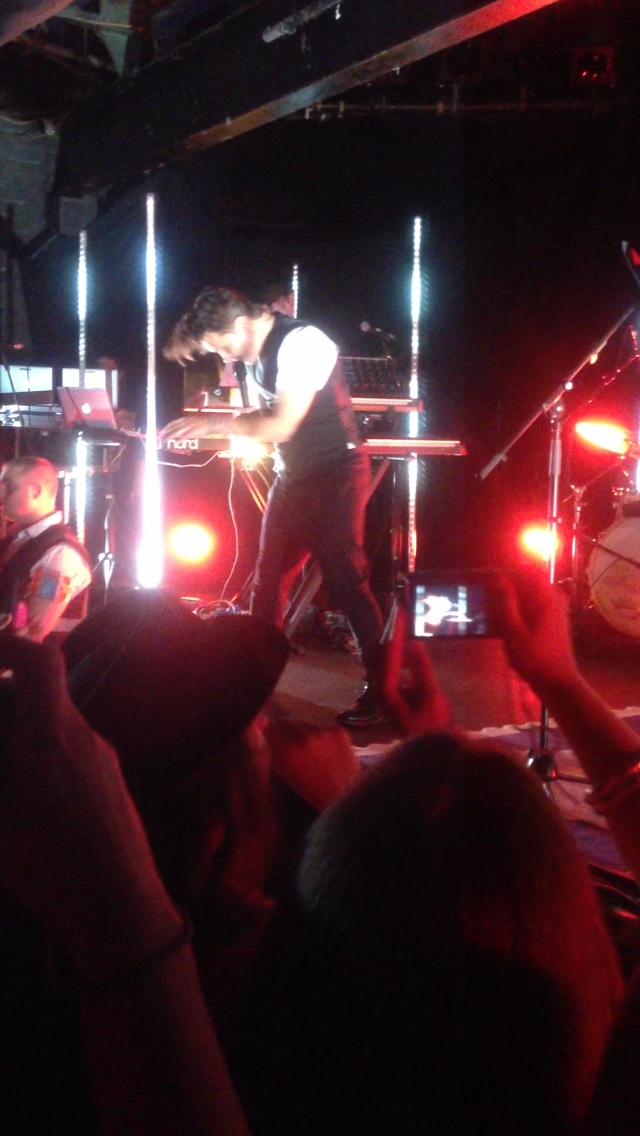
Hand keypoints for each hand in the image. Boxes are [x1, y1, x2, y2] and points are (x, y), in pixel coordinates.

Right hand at [0, 635, 179, 971]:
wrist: (122, 908)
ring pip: (58, 724)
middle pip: (44, 693)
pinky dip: (45, 753)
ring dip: (25, 730)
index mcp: (52, 738)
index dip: (10, 644)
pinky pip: (73, 749)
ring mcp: (105, 759)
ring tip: (4, 770)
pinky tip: (28, 795)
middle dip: (6, 698)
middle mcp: (84, 737)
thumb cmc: (52, 871)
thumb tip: (6, 759)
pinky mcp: (114, 782)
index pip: (42, 662)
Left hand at [159, 414, 231, 441]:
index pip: (173, 423)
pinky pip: (188, 434)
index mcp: (185, 419)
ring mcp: (191, 424)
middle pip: (173, 426)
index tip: (160, 434)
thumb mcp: (192, 428)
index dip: (166, 428)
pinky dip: (183, 437)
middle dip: (166, 432)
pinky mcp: (197, 429)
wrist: (215, 423)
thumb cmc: (203, 427)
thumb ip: (185, 432)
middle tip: (159, 439)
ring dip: (171, 435)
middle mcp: (187, 421)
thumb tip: (177, 438)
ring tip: (165, 441)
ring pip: (178, 430)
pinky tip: (178, 442)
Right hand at [262, 717, 359, 810]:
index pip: (271, 729)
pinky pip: (321, 727)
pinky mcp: (337, 730)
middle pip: (287, 722)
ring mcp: (323, 732)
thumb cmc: (313, 790)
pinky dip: (320, 734)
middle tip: (291, 742)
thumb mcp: (287, 775)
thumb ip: (275, 752)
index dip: (270, 732)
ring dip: (303, 732)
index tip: (272, 735)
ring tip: (310, 747)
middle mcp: (305, 738)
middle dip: (286, 731)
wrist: (346, 792)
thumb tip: (265, 730)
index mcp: (289, 752)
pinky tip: (325, 748)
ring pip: (304, 724)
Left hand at [378, 601, 452, 736]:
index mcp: (387, 691)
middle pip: (380, 654)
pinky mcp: (388, 693)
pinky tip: (406, 646)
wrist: (429, 748)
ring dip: (393, 642)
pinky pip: (389, 667)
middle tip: (399, 613)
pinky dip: (396, 654)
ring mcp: (382, 692)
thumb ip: (422, 670)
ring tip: (401, 623)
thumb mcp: (432, 697)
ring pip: (382, 660)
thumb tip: (415, 644)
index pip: (389, 655)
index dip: (395, 633)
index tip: (400, 614)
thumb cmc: (433, 725)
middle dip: (390, 633)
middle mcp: (379, 690)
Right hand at [490, 570, 579, 692]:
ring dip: (515, 600)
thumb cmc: (534, 658)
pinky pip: (537, 605)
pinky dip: (523, 610)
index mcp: (546, 597)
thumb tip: (499, 577)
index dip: (511, 571)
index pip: (530, 569)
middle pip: (531, 581)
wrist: (557, 683)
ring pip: (533, 594)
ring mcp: (557, 611)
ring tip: (497, 613)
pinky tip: (509, 625)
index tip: (492, 581)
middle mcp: (555, 599)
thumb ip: (506, 602)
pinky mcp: (555, 621)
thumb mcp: (513, 630)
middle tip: (491, 601)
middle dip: (511, 587)